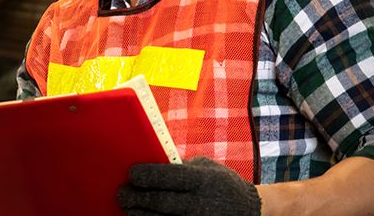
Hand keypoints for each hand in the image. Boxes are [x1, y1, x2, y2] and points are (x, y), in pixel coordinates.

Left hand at [118, 157, 260, 215]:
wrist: (250, 210)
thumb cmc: (221, 183)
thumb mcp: (206, 168)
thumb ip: (180, 167)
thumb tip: (149, 163)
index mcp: (204, 180)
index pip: (169, 177)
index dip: (146, 175)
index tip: (131, 174)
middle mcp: (201, 203)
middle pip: (160, 202)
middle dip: (136, 198)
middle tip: (122, 193)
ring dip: (139, 215)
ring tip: (128, 207)